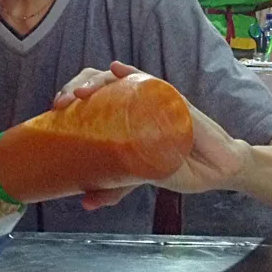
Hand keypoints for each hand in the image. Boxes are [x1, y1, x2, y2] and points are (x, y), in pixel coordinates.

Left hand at [54, 63, 249, 209]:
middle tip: (63, 103)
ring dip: (97, 80)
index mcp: (119, 115)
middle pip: (98, 85)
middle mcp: (132, 102)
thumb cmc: (174, 165)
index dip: (69, 98)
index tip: (55, 109)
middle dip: (75, 88)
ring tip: (82, 92)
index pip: (89, 97)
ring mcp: (151, 98)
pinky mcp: (172, 101)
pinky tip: (118, 69)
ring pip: (118, 80)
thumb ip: (112, 186)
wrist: (216, 170)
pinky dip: (132, 73)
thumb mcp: (136, 178)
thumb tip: (85, 202)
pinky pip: (149, 82)